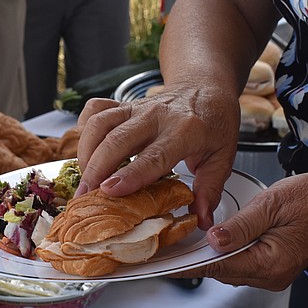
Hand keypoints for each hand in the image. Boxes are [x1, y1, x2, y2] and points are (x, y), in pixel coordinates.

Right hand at [76, 86, 240, 230]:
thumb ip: (210, 189)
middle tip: (85, 196)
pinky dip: (84, 128)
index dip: (129, 174)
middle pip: (117, 140)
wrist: (207, 87)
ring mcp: (137, 108)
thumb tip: (203, 221)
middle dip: (96, 169)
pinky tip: (85, 149)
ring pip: (100, 123)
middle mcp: (156, 116)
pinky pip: (95, 109)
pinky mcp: (123, 104)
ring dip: (85, 152)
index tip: (109, 190)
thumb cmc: (215, 122)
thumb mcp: (223, 156)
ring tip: (84, 179)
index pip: (153, 156)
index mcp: (185, 130)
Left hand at [170, 166, 307, 290]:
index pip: (217, 267)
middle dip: (193, 260)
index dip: (186, 264)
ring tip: (180, 244)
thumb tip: (213, 240)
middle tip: (163, 250)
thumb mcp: (272, 204)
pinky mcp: (275, 265)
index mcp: (271, 263)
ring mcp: (274, 273)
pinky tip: (210, 241)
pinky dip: (225, 253)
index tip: (161, 264)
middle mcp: (271, 275)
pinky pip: (242, 262)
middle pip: (221, 271)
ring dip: (208, 256)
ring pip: (230, 268)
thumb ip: (241, 225)